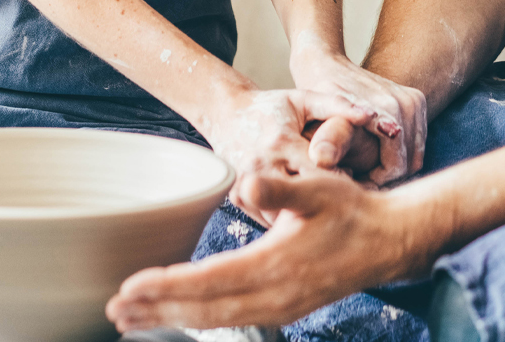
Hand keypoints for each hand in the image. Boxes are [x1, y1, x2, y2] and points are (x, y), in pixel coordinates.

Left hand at [106, 168, 441, 330]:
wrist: (389, 241)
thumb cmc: (351, 211)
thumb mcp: (318, 188)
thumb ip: (280, 188)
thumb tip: (247, 184)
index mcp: (276, 265)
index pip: (209, 280)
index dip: (167, 286)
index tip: (129, 287)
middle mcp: (274, 296)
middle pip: (204, 310)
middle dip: (157, 312)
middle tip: (114, 313)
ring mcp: (279, 308)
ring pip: (215, 320)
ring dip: (172, 319)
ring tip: (132, 320)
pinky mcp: (283, 310)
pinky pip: (231, 320)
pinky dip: (199, 320)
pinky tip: (179, 316)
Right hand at [199, 89, 377, 225]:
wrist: (225, 112)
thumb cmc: (270, 107)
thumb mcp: (303, 99)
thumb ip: (337, 104)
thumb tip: (370, 115)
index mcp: (281, 142)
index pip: (319, 174)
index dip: (339, 180)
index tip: (348, 178)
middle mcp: (261, 166)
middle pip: (301, 199)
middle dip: (320, 202)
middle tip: (336, 200)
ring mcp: (246, 183)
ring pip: (283, 214)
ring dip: (301, 213)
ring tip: (315, 204)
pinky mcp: (237, 196)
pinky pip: (266, 217)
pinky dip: (283, 215)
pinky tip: (295, 207)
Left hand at [290, 49, 426, 184]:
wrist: (326, 64)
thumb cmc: (319, 96)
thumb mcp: (320, 118)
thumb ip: (329, 138)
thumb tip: (323, 159)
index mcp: (389, 109)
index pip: (396, 165)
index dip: (377, 183)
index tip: (356, 188)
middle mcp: (407, 103)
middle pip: (409, 162)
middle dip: (387, 177)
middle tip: (360, 183)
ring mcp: (415, 101)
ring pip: (415, 155)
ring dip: (395, 167)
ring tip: (366, 172)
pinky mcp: (416, 101)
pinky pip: (416, 143)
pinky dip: (400, 154)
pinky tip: (376, 159)